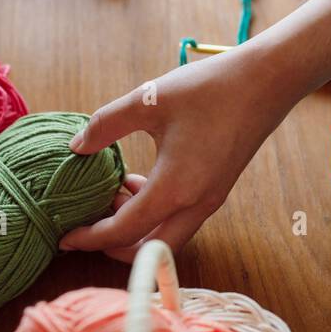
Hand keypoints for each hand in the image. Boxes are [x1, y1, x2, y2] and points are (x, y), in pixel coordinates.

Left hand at [59, 46, 299, 261]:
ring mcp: (210, 200)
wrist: (267, 81)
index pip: (123, 231)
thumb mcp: (148, 99)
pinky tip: (138, 180)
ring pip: (166, 236)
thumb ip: (107, 124)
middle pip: (149, 250)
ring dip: (135, 227)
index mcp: (175, 189)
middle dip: (113, 245)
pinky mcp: (217, 189)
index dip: (89, 238)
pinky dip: (154, 212)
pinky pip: (180, 218)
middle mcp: (195, 204)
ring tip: (112, 191)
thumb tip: (76, 147)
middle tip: (86, 222)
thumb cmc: (209, 88)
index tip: (63, 236)